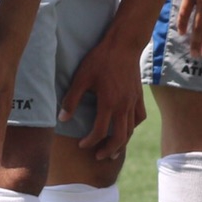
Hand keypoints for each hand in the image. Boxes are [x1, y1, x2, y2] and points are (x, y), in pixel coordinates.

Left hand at [58, 29, 147, 159]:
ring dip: (122, 143)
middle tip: (99, 156)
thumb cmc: (100, 59)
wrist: (124, 44)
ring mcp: (133, 102)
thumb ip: (71, 99)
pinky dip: (133, 127)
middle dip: (108, 150)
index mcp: (108, 103)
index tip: (82, 145)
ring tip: (113, 151)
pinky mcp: (139, 96)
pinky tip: (127, 128)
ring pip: (131, 130)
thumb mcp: (81, 77)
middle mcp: (123, 106)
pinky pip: (139, 118)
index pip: (99, 131)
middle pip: (119, 137)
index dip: (90, 142)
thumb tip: (62, 118)